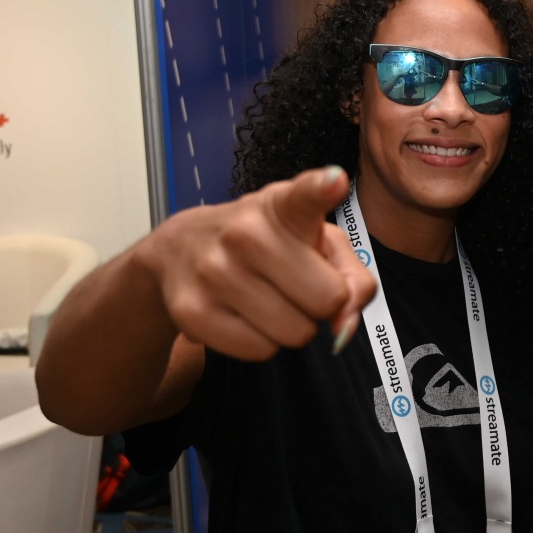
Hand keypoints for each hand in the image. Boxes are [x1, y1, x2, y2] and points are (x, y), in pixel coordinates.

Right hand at [138, 166, 375, 360]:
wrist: (180, 250)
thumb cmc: (265, 244)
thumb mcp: (315, 241)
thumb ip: (352, 278)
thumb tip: (344, 326)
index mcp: (282, 206)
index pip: (305, 196)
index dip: (323, 189)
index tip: (334, 181)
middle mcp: (245, 232)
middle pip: (327, 300)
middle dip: (321, 303)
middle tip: (296, 285)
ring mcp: (215, 271)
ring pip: (296, 332)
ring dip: (292, 325)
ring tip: (267, 297)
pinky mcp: (193, 312)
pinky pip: (261, 351)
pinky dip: (261, 343)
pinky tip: (243, 314)